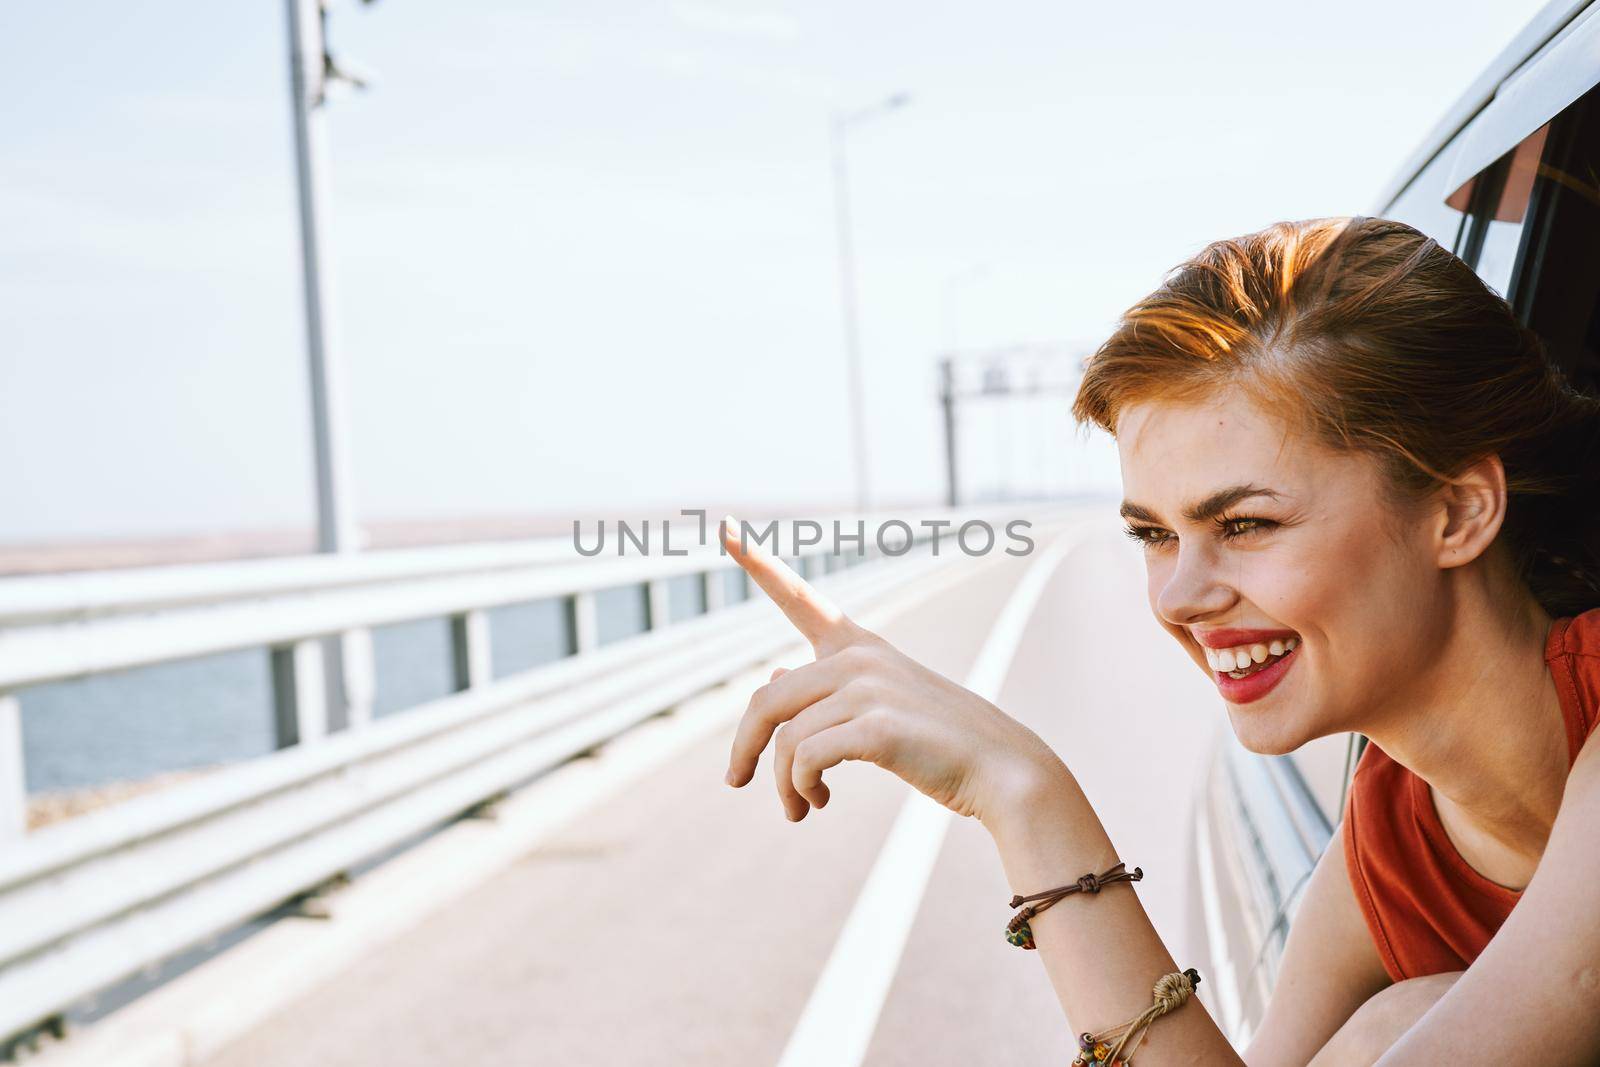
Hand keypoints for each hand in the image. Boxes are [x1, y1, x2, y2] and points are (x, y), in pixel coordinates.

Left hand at [718, 517, 1055, 823]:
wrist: (1002, 770)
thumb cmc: (938, 740)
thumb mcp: (879, 704)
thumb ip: (823, 690)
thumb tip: (769, 679)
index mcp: (859, 646)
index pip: (800, 598)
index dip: (758, 564)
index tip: (725, 527)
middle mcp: (859, 659)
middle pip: (766, 701)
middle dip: (745, 748)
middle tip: (736, 782)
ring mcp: (870, 690)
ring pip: (785, 740)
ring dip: (782, 783)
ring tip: (799, 808)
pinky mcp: (877, 729)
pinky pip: (806, 760)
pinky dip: (801, 788)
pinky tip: (816, 801)